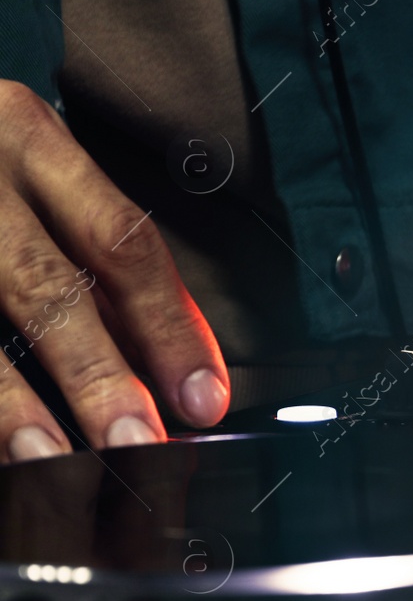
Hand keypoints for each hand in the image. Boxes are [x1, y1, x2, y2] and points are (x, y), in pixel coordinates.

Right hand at [0, 81, 228, 460]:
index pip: (122, 242)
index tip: (204, 396)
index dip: (169, 326)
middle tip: (139, 442)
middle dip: (98, 375)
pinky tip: (0, 446)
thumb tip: (159, 361)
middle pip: (47, 286)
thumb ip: (84, 254)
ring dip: (12, 404)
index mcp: (28, 138)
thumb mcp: (24, 170)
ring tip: (52, 463)